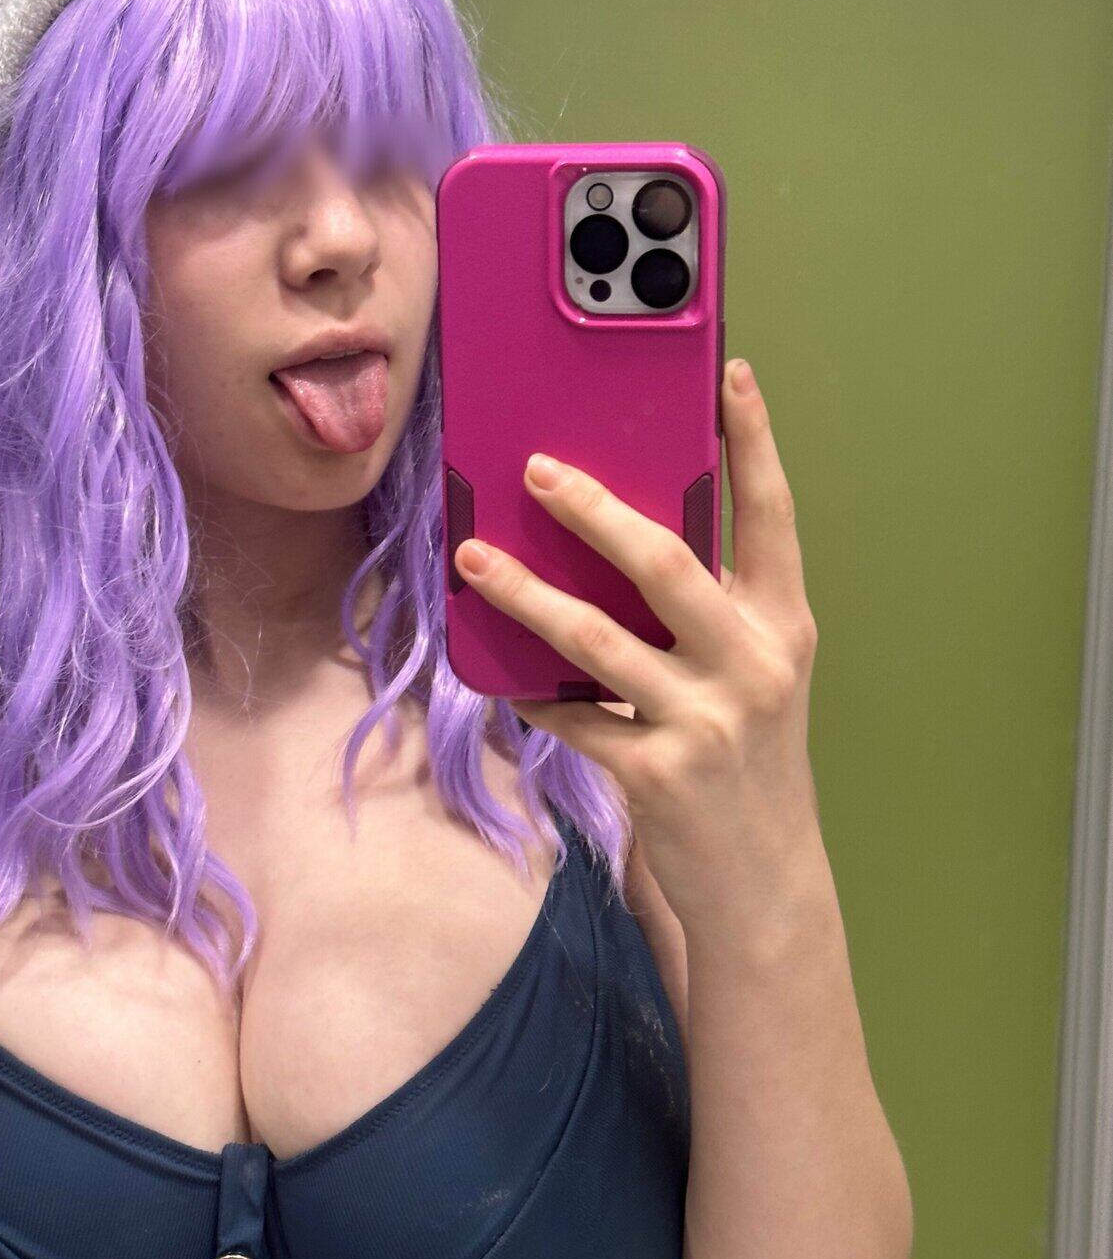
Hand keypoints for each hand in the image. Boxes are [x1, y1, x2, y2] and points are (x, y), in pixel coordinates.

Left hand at [452, 358, 820, 931]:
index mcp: (782, 627)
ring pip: (594, 638)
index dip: (754, 443)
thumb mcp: (755, 679)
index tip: (729, 375)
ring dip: (524, 593)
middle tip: (536, 468)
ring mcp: (705, 720)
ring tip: (475, 555)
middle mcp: (752, 664)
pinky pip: (570, 716)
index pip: (773, 517)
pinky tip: (493, 672)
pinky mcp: (656, 773)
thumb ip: (710, 616)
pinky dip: (528, 692)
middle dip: (594, 509)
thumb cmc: (749, 764)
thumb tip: (621, 543)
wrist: (763, 883)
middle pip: (664, 562)